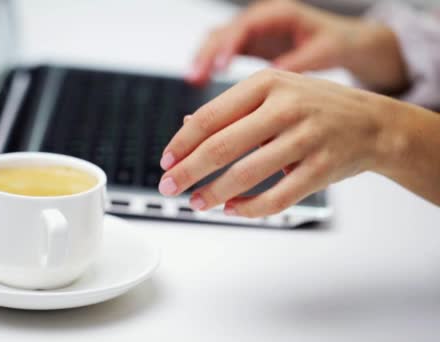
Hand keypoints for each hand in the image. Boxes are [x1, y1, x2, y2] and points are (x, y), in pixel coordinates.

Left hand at [160, 69, 406, 216]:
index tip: (166, 160)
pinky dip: (250, 208)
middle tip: (168, 187)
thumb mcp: (274, 93)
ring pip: (246, 174)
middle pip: (221, 146)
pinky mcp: (322, 168)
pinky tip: (233, 209)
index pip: (210, 117)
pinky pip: (277, 196)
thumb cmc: (316, 107)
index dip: (182, 143)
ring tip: (196, 202)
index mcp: (267, 84)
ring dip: (214, 194)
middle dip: (188, 171)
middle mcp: (286, 107)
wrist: (373, 123)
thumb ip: (232, 110)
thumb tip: (186, 128)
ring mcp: (306, 138)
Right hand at [187, 0, 407, 92]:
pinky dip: (209, 64)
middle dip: (207, 53)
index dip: (229, 45)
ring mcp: (251, 30)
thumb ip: (299, 61)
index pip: (246, 26)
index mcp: (279, 13)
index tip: (219, 67)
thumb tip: (274, 76)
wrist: (342, 40)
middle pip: (224, 31)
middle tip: (195, 77)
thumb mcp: (323, 51)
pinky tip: (199, 81)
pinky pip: (221, 51)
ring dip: (203, 59)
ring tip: (193, 81)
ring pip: (217, 40)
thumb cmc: (335, 43)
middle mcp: (260, 18)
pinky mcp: (247, 43)